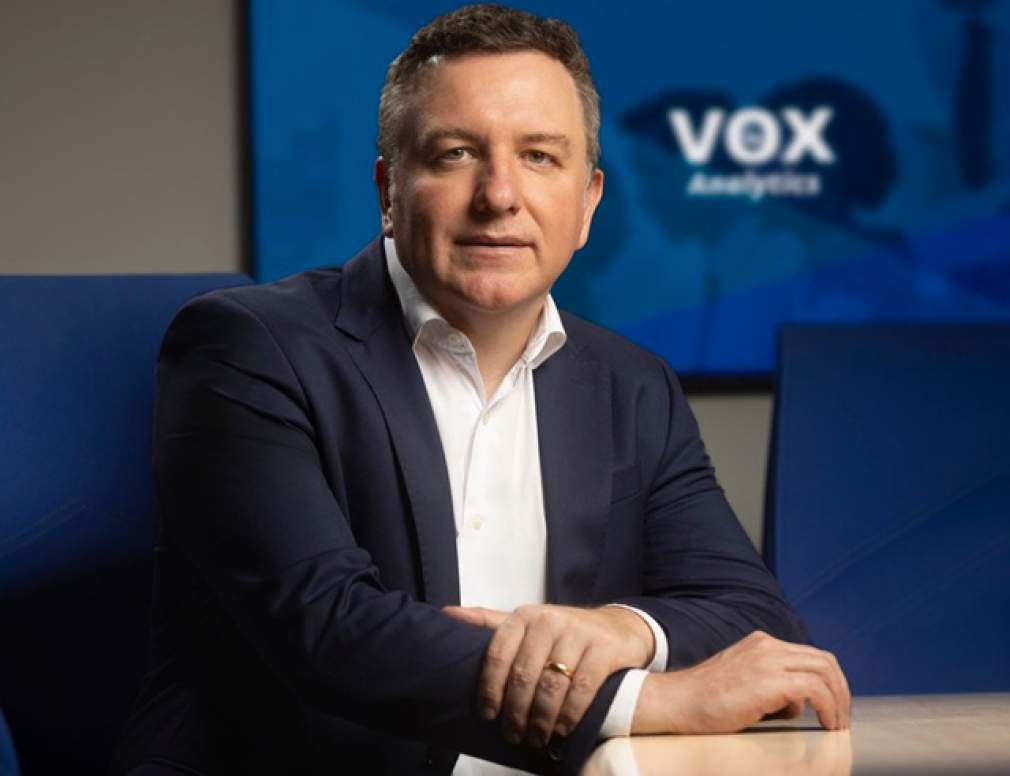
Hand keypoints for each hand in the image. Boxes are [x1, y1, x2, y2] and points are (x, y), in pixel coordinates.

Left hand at [444, 604, 653, 747]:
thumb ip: (489, 621)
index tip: (488, 714)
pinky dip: (569, 714)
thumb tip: (447, 613)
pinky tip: (562, 729)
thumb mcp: (526, 624)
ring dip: (541, 718)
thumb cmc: (563, 632)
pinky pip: (582, 688)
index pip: (498, 653)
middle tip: (513, 735)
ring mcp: (578, 633)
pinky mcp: (604, 649)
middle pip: (524, 674)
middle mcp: (549, 620)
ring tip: (536, 738)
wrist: (617, 627)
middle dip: (515, 712)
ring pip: (552, 684)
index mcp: (524, 616)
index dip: (490, 688)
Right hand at [632, 630, 849, 734]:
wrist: (677, 703)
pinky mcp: (768, 681)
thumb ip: (769, 686)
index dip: (829, 682)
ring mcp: (768, 660)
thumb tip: (797, 707)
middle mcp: (767, 645)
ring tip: (836, 725)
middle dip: (840, 691)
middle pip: (824, 661)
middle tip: (840, 719)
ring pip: (824, 671)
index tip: (833, 707)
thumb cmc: (704, 702)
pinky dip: (828, 707)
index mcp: (761, 643)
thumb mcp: (742, 683)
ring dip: (838, 701)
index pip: (810, 656)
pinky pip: (815, 689)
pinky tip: (825, 724)